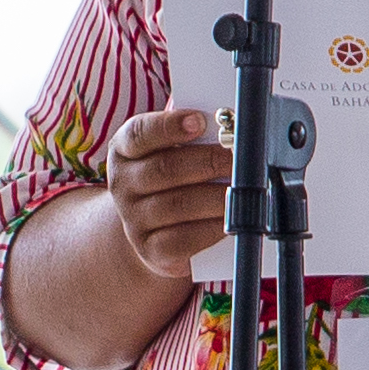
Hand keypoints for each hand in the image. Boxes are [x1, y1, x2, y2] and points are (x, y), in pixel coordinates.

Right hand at [100, 104, 234, 283]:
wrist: (151, 230)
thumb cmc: (173, 178)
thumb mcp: (173, 150)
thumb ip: (192, 132)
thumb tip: (229, 118)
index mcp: (125, 151)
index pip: (140, 134)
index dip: (169, 127)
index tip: (200, 122)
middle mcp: (123, 184)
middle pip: (164, 169)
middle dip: (208, 161)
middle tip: (240, 157)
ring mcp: (133, 220)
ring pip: (178, 205)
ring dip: (217, 196)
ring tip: (245, 190)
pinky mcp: (150, 250)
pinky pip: (182, 239)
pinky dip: (211, 229)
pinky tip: (230, 220)